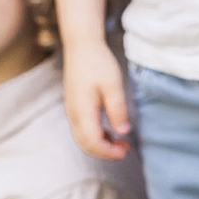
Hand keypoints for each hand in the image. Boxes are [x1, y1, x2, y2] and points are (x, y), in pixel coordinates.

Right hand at [62, 38, 131, 159]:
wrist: (81, 46)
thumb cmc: (98, 63)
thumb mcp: (113, 86)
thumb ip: (118, 110)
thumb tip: (124, 132)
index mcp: (82, 111)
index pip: (93, 142)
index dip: (109, 152)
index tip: (125, 151)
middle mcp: (74, 115)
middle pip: (86, 144)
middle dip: (105, 152)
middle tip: (125, 150)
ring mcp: (72, 111)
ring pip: (83, 138)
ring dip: (101, 145)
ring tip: (120, 143)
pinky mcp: (75, 106)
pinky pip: (82, 129)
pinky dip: (96, 136)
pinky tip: (109, 132)